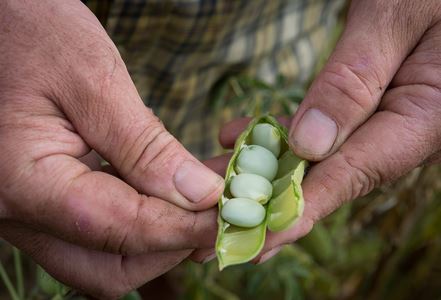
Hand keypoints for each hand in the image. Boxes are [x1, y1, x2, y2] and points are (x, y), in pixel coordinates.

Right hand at [0, 1, 222, 297]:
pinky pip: (100, 229)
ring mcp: (29, 211)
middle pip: (109, 269)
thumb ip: (145, 147)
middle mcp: (18, 213)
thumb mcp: (93, 81)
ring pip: (105, 256)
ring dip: (163, 233)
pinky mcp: (45, 200)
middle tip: (217, 210)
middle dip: (171, 246)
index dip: (184, 228)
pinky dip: (144, 216)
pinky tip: (174, 186)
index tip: (231, 213)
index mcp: (23, 182)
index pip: (120, 230)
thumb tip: (199, 196)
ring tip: (207, 194)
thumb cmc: (30, 32)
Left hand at [200, 0, 440, 262]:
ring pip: (316, 154)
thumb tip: (309, 146)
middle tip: (216, 223)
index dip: (297, 211)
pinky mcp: (364, 103)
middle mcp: (402, 128)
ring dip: (263, 168)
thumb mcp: (394, 20)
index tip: (255, 239)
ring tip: (215, 179)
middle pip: (327, 175)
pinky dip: (278, 134)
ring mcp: (382, 118)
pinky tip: (240, 133)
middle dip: (269, 200)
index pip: (350, 175)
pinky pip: (319, 127)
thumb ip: (355, 82)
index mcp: (422, 118)